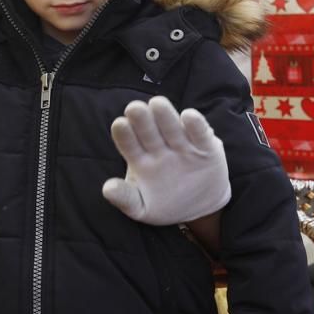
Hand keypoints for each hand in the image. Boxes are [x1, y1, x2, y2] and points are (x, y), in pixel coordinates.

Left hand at [102, 95, 230, 224]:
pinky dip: (196, 125)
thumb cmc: (164, 204)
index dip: (124, 135)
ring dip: (165, 116)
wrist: (199, 208)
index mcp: (140, 159)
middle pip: (149, 132)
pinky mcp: (206, 147)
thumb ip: (125, 198)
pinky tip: (189, 116)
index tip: (119, 124)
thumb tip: (108, 189)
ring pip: (172, 128)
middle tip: (134, 108)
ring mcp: (182, 146)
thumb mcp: (142, 207)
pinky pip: (200, 134)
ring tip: (157, 104)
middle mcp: (159, 147)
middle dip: (142, 120)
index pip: (129, 144)